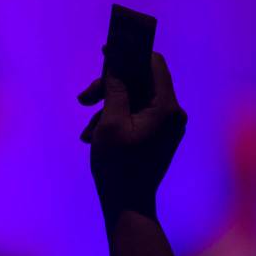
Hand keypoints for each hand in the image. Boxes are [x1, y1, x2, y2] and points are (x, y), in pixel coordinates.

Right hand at [78, 52, 185, 225]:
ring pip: (133, 100)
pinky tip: (94, 138)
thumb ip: (115, 89)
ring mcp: (166, 126)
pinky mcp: (158, 136)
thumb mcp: (110, 123)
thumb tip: (117, 66)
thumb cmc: (119, 166)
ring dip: (106, 108)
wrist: (128, 206)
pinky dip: (114, 120)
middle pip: (140, 83)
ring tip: (87, 131)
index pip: (153, 64)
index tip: (107, 49)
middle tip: (83, 98)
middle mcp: (172, 114)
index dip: (130, 52)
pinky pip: (134, 116)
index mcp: (167, 108)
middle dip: (109, 87)